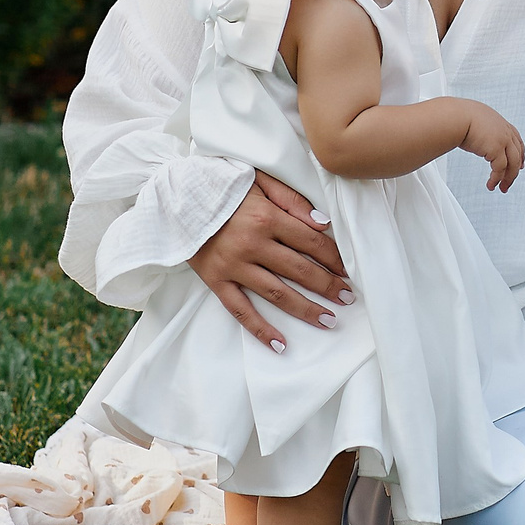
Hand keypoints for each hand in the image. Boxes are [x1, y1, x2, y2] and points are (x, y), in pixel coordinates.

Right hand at [187, 170, 351, 352]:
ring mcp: (234, 266)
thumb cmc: (221, 186)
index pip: (311, 242)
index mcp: (266, 217)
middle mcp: (252, 244)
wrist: (175, 197)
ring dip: (306, 309)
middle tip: (348, 298)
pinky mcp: (216, 281)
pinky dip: (261, 329)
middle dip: (328, 286)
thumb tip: (323, 223)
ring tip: (329, 321)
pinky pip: (241, 311)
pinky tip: (280, 344)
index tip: (348, 270)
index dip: (334, 257)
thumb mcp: (258, 180)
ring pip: (277, 293)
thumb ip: (292, 199)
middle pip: (300, 270)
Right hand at [456, 100, 524, 191]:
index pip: (516, 141)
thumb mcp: (475, 122)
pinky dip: (496, 179)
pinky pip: (500, 169)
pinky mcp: (497, 148)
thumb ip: (480, 130)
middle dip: (514, 171)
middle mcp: (505, 131)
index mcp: (500, 124)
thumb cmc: (458, 117)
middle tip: (508, 183)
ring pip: (512, 164)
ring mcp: (503, 140)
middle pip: (517, 155)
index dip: (520, 154)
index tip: (521, 165)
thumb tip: (472, 138)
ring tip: (502, 188)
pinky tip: (491, 185)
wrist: (456, 116)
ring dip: (508, 179)